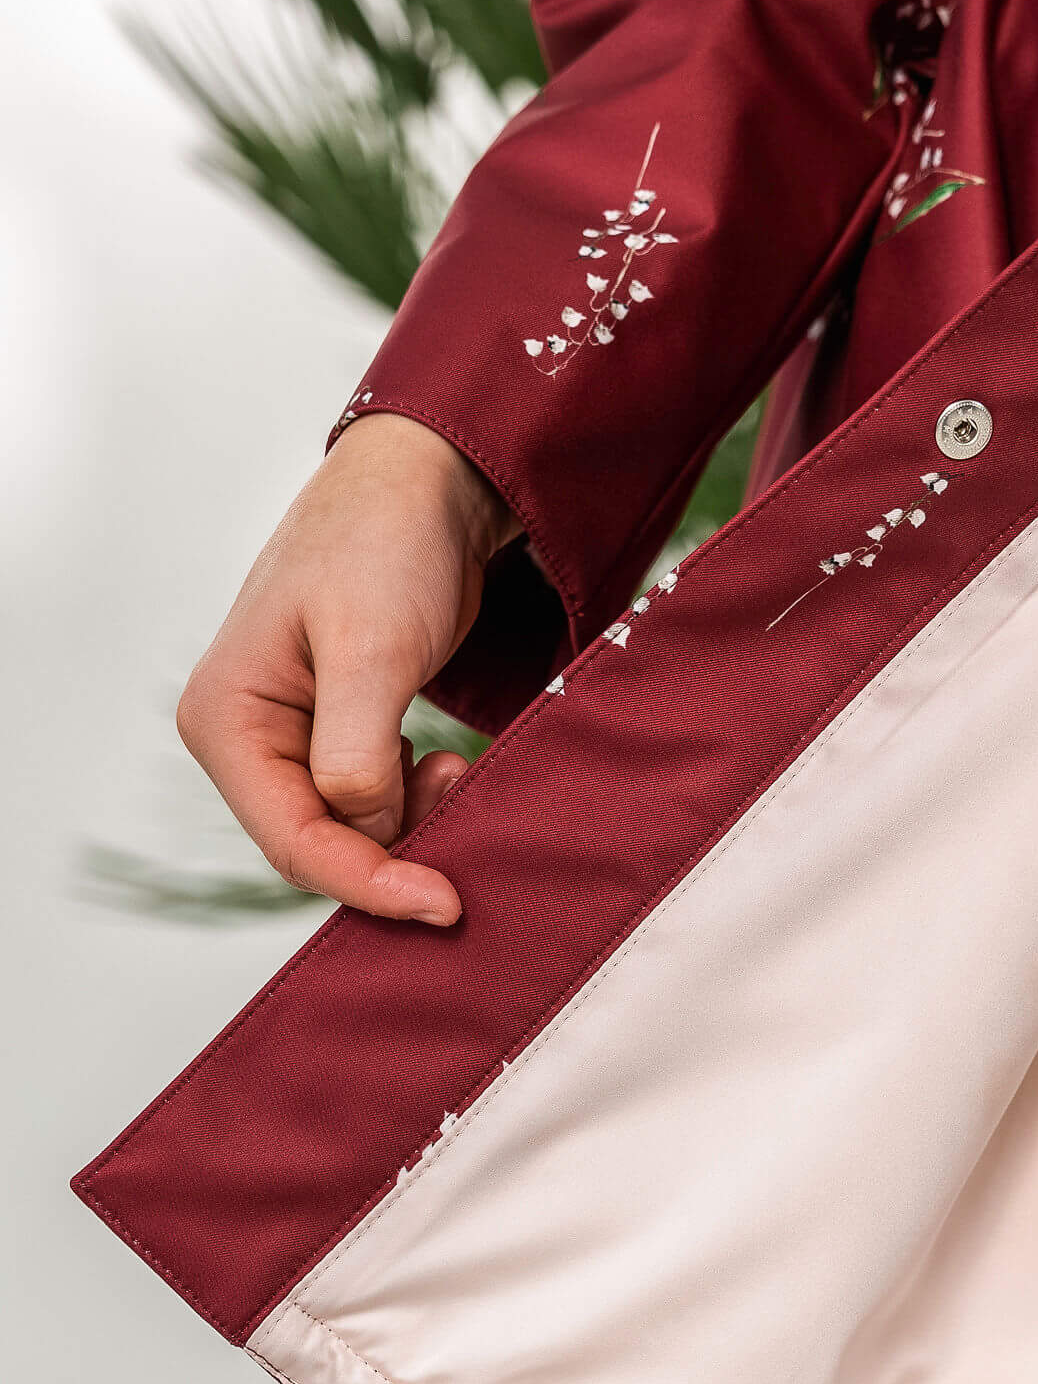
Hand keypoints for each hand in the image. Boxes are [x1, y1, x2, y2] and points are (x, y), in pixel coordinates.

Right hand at [176, 412, 520, 923]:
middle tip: (464, 805)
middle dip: (393, 852)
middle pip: (317, 845)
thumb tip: (364, 828)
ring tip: (456, 767)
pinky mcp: (336, 732)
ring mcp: (289, 738)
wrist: (429, 483)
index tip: (444, 901)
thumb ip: (355, 750)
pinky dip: (413, 799)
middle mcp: (246, 737)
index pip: (292, 840)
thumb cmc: (385, 541)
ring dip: (410, 822)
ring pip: (349, 830)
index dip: (368, 882)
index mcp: (227, 719)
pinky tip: (444, 762)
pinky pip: (370, 801)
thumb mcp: (371, 645)